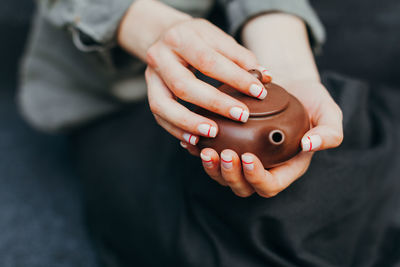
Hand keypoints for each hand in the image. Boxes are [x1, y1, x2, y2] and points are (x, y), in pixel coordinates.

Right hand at [118, 0, 270, 145]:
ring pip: (163, 105)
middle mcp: (159, 55)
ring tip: (213, 133)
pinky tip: (194, 138)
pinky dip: (176, 129)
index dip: (235, 78)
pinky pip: (158, 115)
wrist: (165, 34)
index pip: (209, 60)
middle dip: (214, 103)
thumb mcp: (218, 38)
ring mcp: (151, 76)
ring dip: (188, 122)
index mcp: (180, 37)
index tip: (259, 92)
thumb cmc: (197, 38)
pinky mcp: (149, 91)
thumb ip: (240, 57)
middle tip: (241, 116)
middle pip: (183, 85)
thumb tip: (264, 77)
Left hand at [181, 13, 342, 197]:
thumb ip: (329, 131)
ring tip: (204, 150)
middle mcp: (263, 167)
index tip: (249, 158)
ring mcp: (244, 158)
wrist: (287, 84)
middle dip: (231, 175)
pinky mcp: (229, 145)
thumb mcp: (328, 112)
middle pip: (243, 186)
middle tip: (224, 154)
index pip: (270, 185)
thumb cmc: (309, 100)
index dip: (257, 178)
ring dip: (212, 168)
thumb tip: (310, 146)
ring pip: (224, 176)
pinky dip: (198, 152)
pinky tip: (189, 142)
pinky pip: (212, 156)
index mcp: (286, 167)